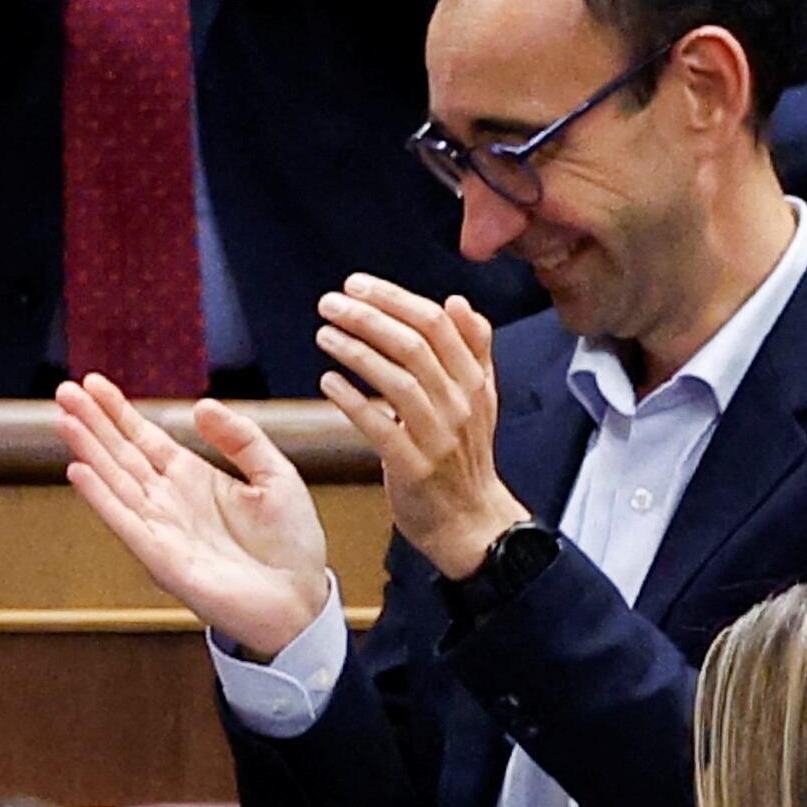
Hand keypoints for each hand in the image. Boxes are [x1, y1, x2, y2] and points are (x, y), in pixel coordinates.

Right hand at [57, 373, 335, 664]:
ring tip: (63, 419)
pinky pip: (125, 522)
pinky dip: (100, 498)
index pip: (144, 438)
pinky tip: (79, 471)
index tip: (92, 383)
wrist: (300, 601)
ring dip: (88, 450)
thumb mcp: (276, 475)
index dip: (117, 410)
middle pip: (120, 453)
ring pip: (115, 480)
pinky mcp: (161, 558)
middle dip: (92, 422)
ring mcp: (161, 528)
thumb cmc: (290, 545)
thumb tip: (200, 406)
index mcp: (193, 478)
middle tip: (63, 390)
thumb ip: (241, 438)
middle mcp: (169, 500)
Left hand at [314, 274, 524, 582]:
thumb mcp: (481, 398)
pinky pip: (379, 426)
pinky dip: (352, 400)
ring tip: (325, 333)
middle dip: (368, 317)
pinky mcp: (414, 466)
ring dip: (356, 351)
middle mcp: (459, 404)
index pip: (436, 324)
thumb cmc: (466, 457)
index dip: (394, 299)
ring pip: (397, 380)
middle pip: (414, 346)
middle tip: (331, 302)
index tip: (358, 285)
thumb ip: (473, 348)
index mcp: (474, 382)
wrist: (472, 522)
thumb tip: (458, 302)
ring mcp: (438, 436)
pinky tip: (328, 382)